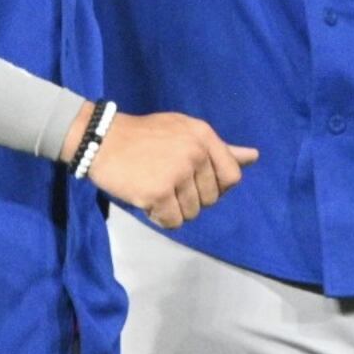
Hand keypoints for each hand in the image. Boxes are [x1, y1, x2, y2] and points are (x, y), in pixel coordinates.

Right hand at [70, 110, 258, 227]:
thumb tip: (255, 156)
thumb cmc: (143, 136)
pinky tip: (145, 198)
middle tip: (164, 179)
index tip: (192, 181)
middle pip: (210, 199)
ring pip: (192, 213)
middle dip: (189, 198)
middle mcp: (195, 152)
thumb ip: (219, 149)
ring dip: (172, 208)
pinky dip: (159, 217)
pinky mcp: (158, 192)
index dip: (215, 186)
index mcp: (204, 135)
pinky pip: (172, 222)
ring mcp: (177, 172)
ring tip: (152, 186)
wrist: (99, 139)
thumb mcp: (184, 132)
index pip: (232, 176)